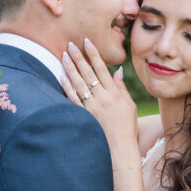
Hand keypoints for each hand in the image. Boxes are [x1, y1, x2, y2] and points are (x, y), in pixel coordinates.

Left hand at [61, 39, 138, 163]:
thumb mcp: (129, 105)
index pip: (102, 68)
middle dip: (79, 56)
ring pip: (79, 83)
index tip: (87, 41)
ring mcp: (92, 107)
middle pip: (88, 73)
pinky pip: (73, 99)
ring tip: (64, 55)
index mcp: (114, 93)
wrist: (120, 149)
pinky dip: (67, 87)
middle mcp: (103, 98)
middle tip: (70, 43)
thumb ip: (121, 88)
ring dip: (70, 68)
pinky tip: (61, 76)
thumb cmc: (127, 127)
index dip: (94, 54)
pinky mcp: (84, 116)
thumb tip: (117, 71)